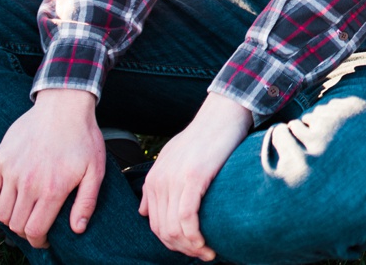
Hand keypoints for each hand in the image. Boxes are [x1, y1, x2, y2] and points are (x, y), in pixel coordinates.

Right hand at [0, 89, 104, 248]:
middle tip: (36, 225)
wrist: (64, 107)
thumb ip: (86, 202)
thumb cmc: (83, 138)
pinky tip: (8, 200)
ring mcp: (11, 172)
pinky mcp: (0, 160)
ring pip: (1, 212)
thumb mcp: (95, 170)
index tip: (44, 239)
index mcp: (52, 189)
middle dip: (26, 231)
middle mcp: (28, 184)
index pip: (34, 230)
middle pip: (16, 225)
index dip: (39, 241)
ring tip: (25, 212)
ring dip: (11, 218)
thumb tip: (77, 229)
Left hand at [139, 93, 252, 260]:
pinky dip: (196, 236)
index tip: (192, 248)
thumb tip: (144, 212)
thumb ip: (157, 186)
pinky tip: (207, 243)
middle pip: (163, 231)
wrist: (221, 115)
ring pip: (175, 229)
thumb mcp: (172, 159)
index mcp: (153, 180)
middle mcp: (159, 182)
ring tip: (208, 253)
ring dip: (191, 248)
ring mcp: (175, 180)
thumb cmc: (203, 137)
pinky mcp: (193, 178)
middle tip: (202, 255)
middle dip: (182, 250)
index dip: (172, 243)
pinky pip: (187, 217)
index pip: (155, 225)